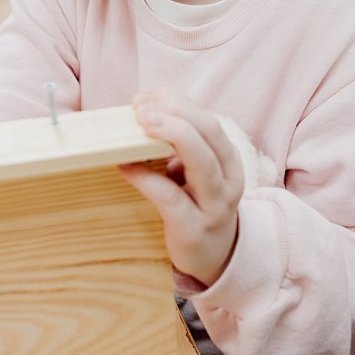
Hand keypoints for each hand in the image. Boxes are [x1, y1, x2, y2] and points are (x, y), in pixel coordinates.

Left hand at [120, 89, 243, 285]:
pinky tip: (126, 166)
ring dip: (173, 136)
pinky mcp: (194, 229)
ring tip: (143, 123)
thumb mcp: (195, 173)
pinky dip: (147, 178)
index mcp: (228, 159)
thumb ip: (177, 147)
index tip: (148, 96)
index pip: (209, 121)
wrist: (213, 258)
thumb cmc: (197, 206)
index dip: (179, 103)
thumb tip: (140, 114)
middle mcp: (228, 179)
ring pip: (203, 163)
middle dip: (177, 113)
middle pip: (210, 135)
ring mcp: (215, 206)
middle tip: (143, 106)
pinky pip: (171, 198)